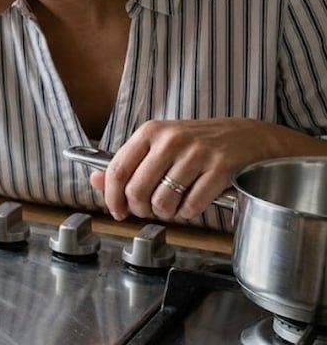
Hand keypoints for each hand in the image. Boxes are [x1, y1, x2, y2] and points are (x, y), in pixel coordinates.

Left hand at [88, 118, 326, 221]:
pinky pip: (191, 206)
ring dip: (166, 213)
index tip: (117, 211)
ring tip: (173, 206)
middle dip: (141, 210)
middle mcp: (171, 140)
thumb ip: (127, 164)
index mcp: (151, 132)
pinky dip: (188, 213)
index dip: (112, 198)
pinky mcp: (220, 167)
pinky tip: (192, 204)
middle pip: (137, 191)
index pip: (118, 170)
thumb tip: (95, 180)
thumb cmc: (199, 144)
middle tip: (150, 210)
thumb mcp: (159, 146)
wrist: (249, 137)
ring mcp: (197, 153)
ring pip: (163, 202)